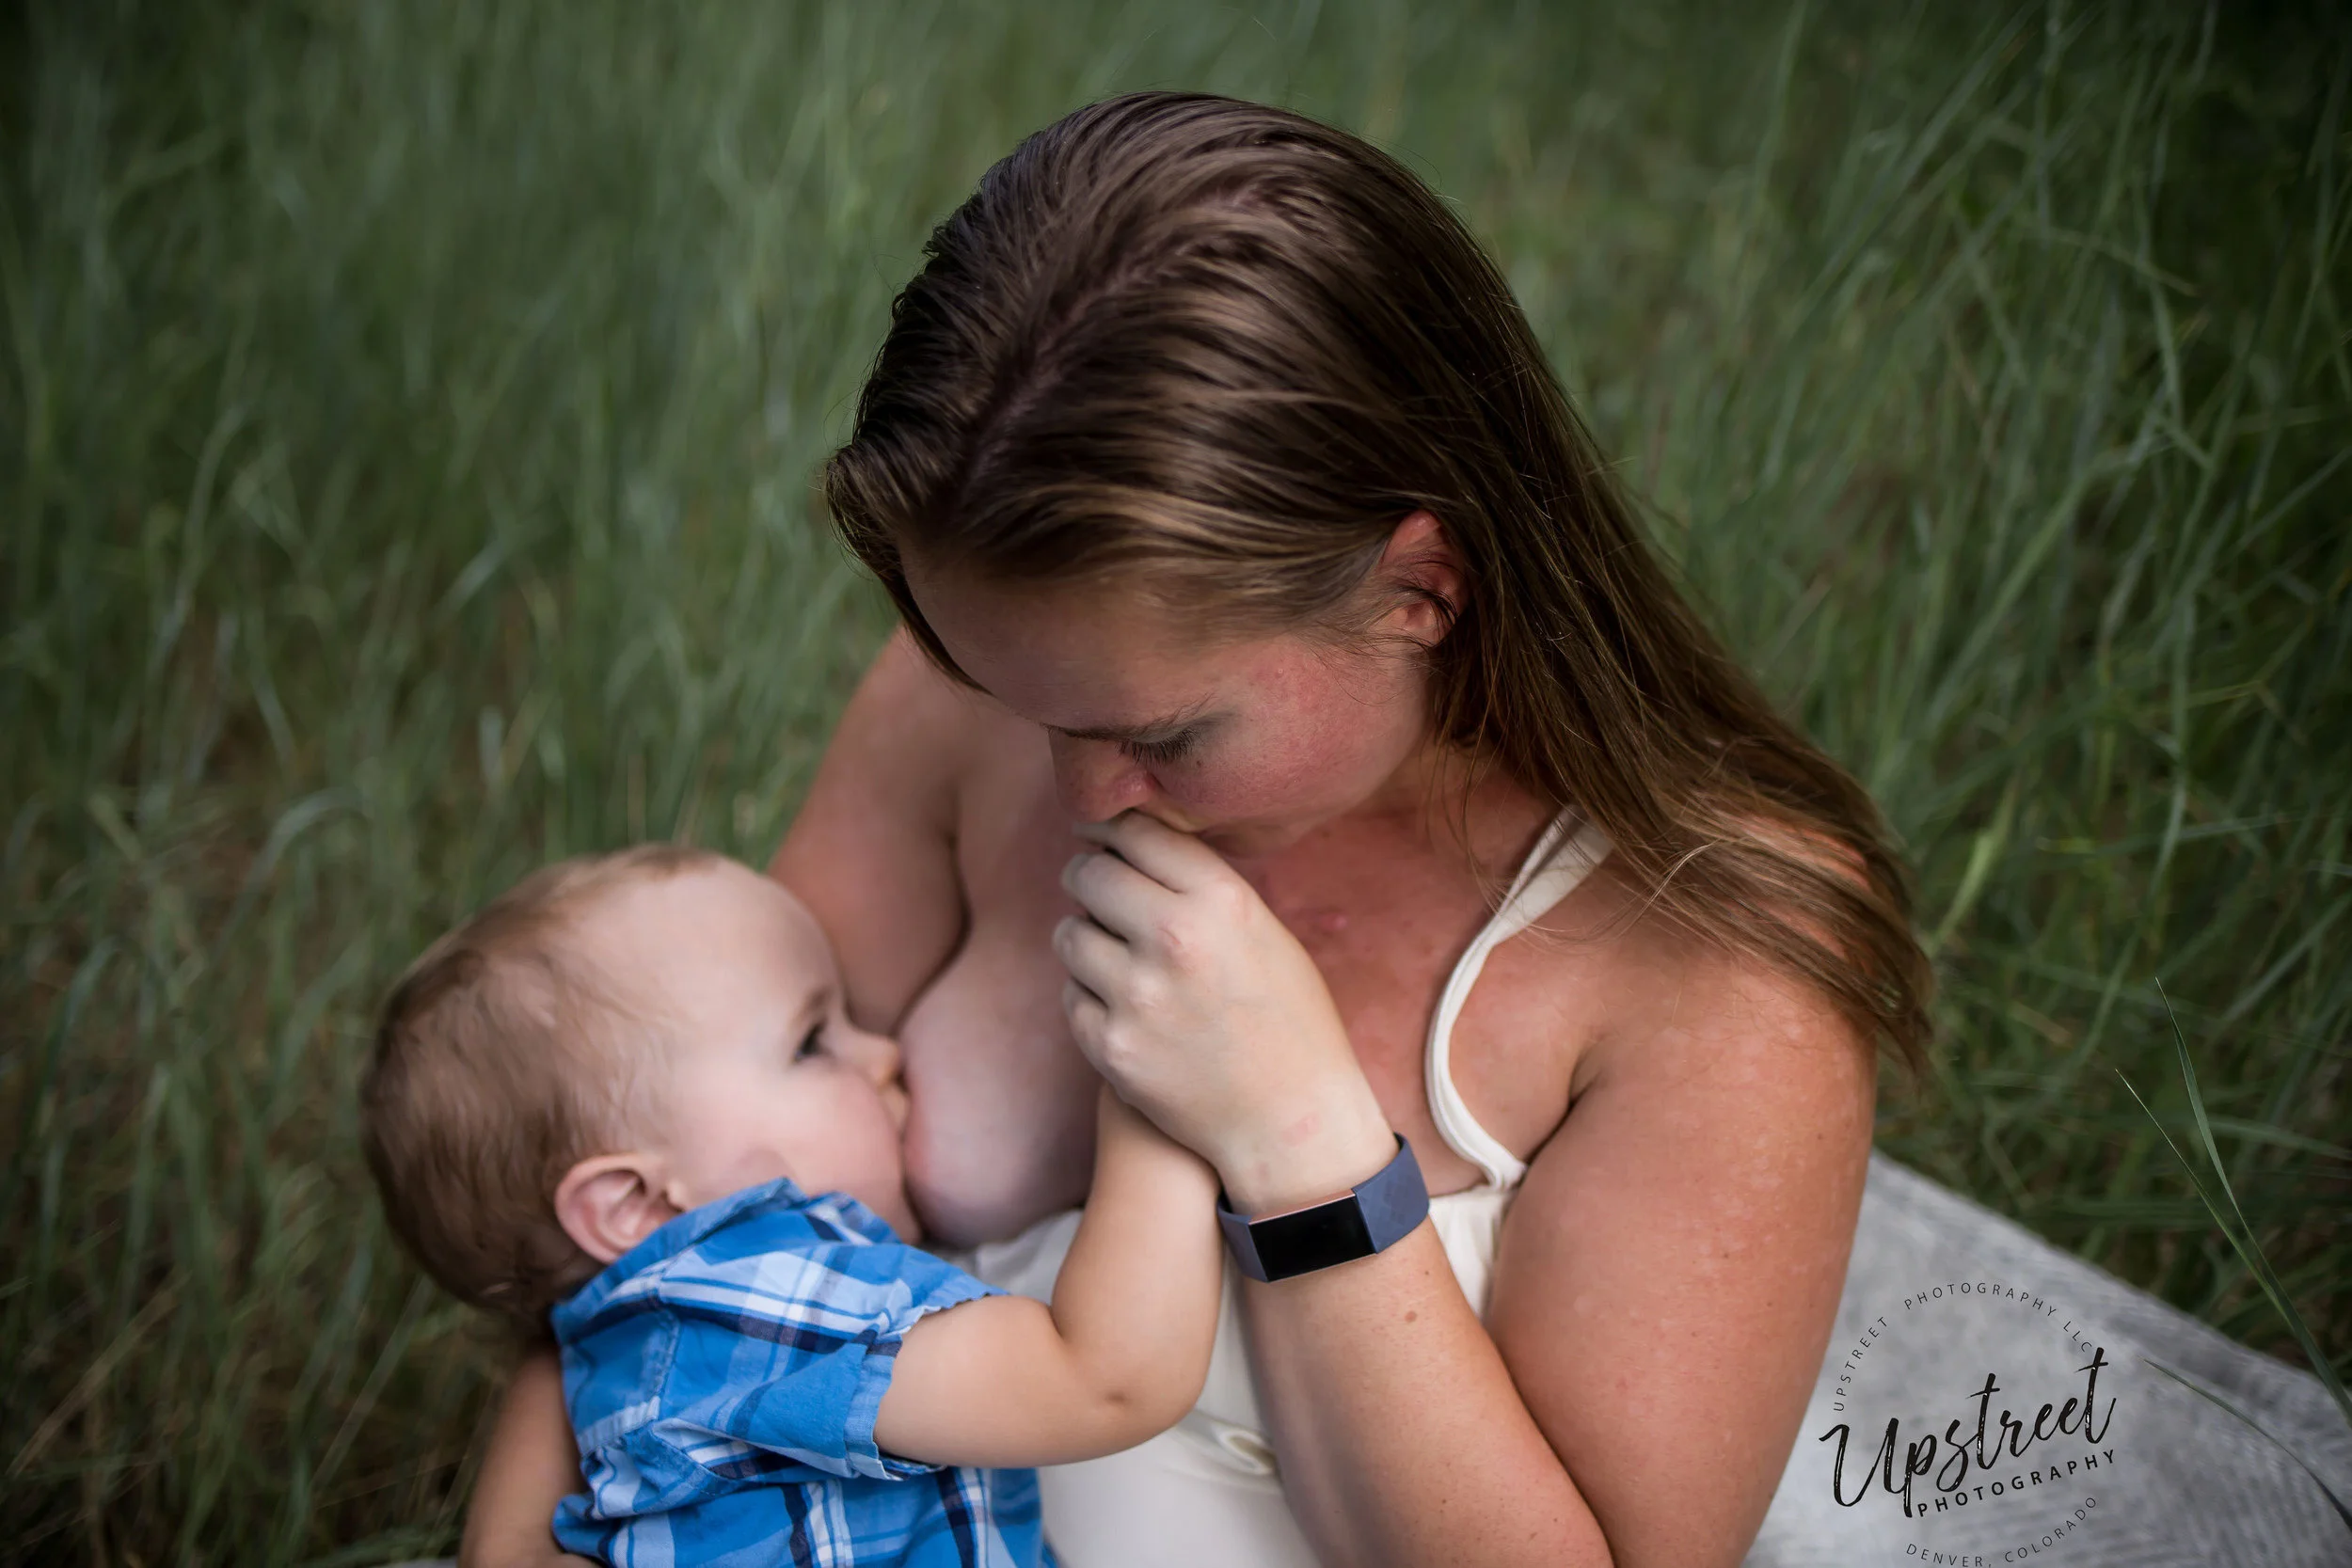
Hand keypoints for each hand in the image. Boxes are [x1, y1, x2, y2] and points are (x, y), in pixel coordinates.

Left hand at [1055, 813, 1394, 1212]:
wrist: (1289, 1120)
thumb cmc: (1286, 1020)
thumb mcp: (1264, 933)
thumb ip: (1201, 886)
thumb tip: (1129, 841)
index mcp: (1222, 901)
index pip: (1137, 832)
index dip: (1106, 825)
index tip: (1092, 829)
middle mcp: (1175, 939)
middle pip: (1089, 874)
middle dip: (1085, 875)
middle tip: (1092, 884)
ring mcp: (1137, 995)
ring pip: (1070, 935)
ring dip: (1084, 935)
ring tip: (1110, 949)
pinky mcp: (1111, 1045)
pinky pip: (1072, 994)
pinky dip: (1089, 994)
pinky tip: (1120, 1002)